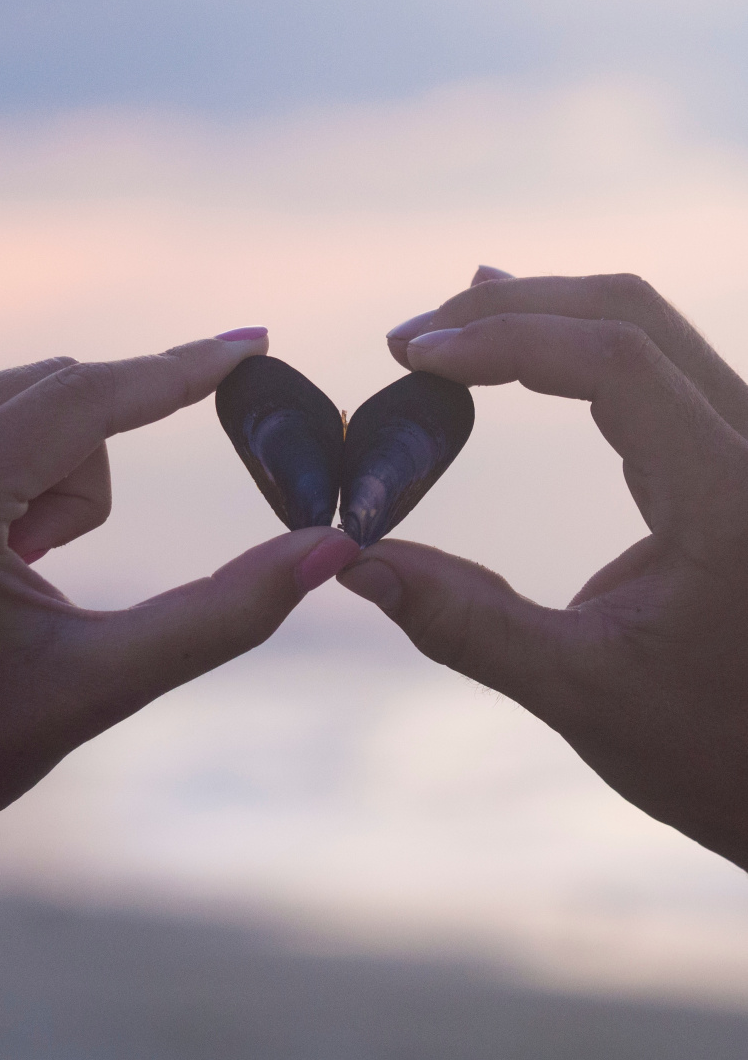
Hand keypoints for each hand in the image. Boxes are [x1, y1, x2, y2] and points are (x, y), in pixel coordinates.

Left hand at [0, 335, 356, 809]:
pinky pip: (1, 428)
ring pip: (28, 406)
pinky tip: (1, 560)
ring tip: (19, 575)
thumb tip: (327, 551)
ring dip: (55, 482)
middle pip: (57, 393)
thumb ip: (221, 615)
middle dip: (88, 477)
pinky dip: (24, 480)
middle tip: (48, 567)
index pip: (83, 395)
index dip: (180, 368)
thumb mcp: (99, 681)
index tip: (253, 343)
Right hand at [339, 267, 747, 869]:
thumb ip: (463, 623)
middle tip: (409, 340)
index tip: (412, 355)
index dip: (506, 339)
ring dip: (542, 316)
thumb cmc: (708, 749)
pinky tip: (519, 349)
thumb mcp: (580, 692)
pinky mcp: (733, 458)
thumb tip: (352, 563)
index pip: (616, 360)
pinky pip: (658, 366)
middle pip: (632, 316)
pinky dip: (576, 348)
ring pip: (647, 329)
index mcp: (728, 497)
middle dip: (511, 310)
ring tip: (445, 334)